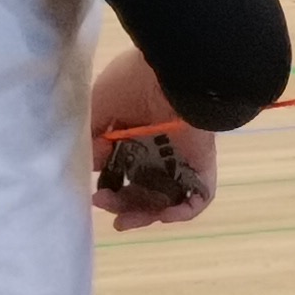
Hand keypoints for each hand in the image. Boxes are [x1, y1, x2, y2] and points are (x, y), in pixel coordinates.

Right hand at [87, 48, 214, 231]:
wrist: (174, 72)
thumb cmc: (132, 83)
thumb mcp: (99, 105)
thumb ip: (92, 136)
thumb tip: (91, 164)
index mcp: (133, 134)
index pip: (120, 170)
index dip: (107, 185)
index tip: (93, 191)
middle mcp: (158, 148)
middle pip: (140, 188)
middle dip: (120, 204)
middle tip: (104, 205)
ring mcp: (181, 157)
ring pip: (165, 197)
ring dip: (145, 215)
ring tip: (125, 222)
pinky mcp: (203, 164)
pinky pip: (198, 196)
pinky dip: (183, 211)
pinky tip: (164, 215)